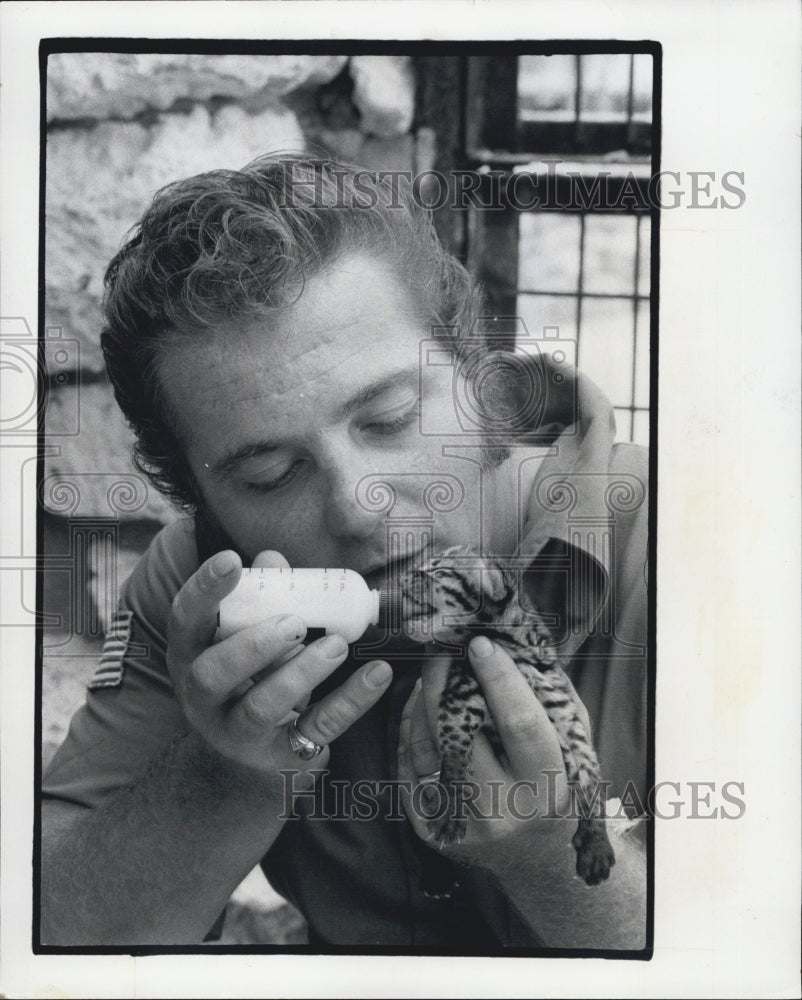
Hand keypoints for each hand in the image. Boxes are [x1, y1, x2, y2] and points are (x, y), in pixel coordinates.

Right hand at [167, 548, 392, 790]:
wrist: (251, 754)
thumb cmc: (250, 675)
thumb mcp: (247, 636)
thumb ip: (261, 597)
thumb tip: (272, 558)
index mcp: (192, 654)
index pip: (185, 619)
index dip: (204, 589)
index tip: (231, 559)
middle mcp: (204, 697)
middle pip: (214, 673)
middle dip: (254, 645)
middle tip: (294, 623)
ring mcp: (238, 731)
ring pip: (261, 708)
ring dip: (301, 674)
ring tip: (335, 646)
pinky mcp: (282, 754)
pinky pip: (316, 728)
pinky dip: (351, 700)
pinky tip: (378, 673)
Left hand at [398, 637, 588, 871]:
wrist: (534, 857)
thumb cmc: (554, 785)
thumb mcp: (571, 748)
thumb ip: (550, 702)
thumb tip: (515, 647)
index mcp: (545, 785)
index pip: (520, 723)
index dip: (499, 680)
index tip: (480, 642)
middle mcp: (503, 809)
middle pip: (460, 733)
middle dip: (444, 682)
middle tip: (439, 647)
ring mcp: (464, 823)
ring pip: (427, 747)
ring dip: (421, 703)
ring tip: (430, 677)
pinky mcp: (432, 830)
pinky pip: (408, 766)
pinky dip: (409, 731)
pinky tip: (418, 710)